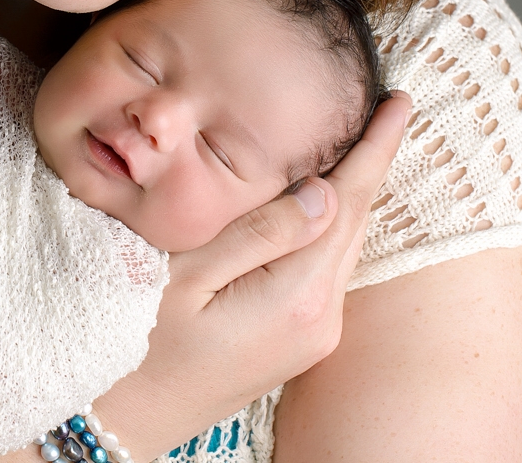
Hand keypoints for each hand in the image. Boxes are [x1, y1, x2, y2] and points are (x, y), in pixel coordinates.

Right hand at [89, 92, 410, 459]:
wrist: (122, 419)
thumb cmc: (137, 344)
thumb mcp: (186, 277)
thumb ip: (258, 232)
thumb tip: (322, 189)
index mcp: (296, 297)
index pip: (347, 203)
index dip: (375, 148)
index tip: (399, 102)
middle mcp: (319, 320)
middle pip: (353, 222)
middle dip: (369, 163)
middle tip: (385, 107)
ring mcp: (312, 336)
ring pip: (340, 245)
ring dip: (347, 194)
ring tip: (355, 141)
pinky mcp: (297, 341)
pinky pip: (322, 267)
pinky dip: (324, 227)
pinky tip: (314, 201)